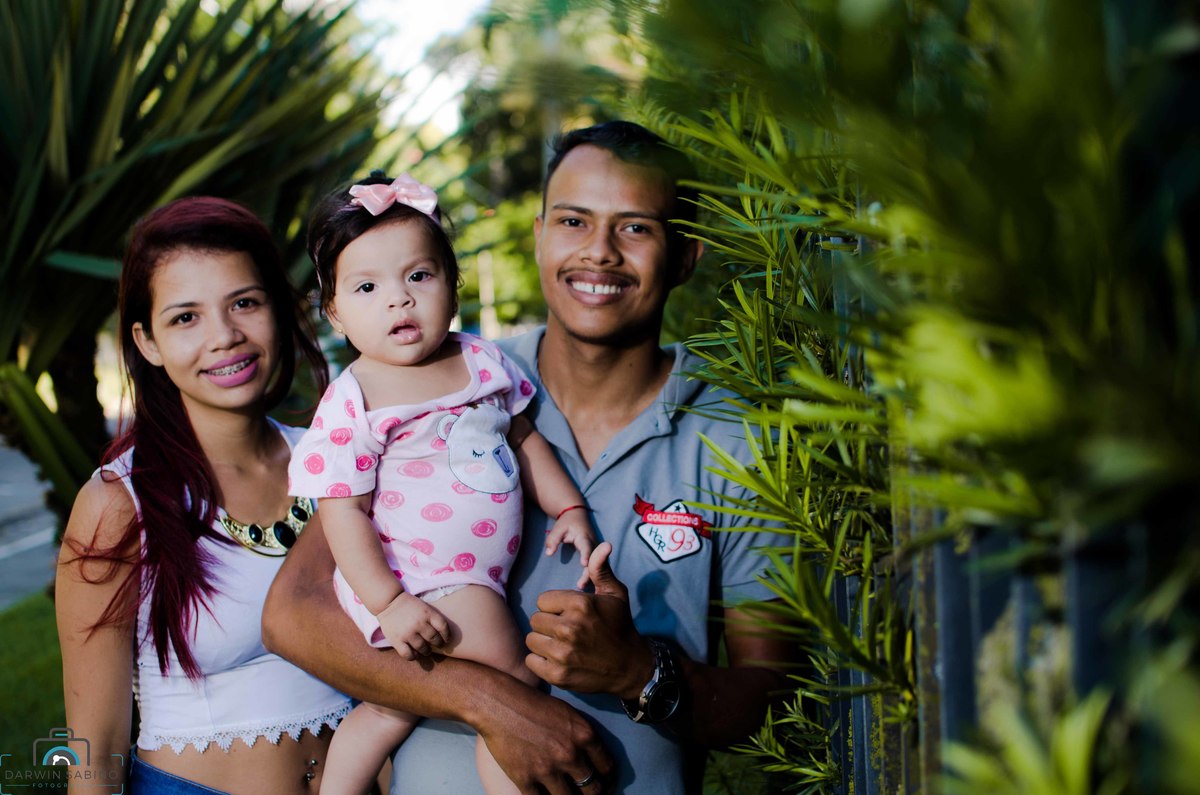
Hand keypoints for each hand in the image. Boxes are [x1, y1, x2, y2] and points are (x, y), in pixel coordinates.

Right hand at [375, 591, 450, 659]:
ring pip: (423, 648)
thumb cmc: (408, 604)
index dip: (447, 635)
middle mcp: (419, 624)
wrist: (388, 601)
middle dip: (438, 644)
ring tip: (425, 651)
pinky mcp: (397, 640)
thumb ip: (431, 618)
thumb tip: (441, 633)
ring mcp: (408, 633)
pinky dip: (413, 656)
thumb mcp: (424, 606)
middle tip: (437, 645)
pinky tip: (414, 654)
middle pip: (434, 639)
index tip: (446, 639)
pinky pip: (408, 654)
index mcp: (428, 613)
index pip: (443, 627)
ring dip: (426, 651)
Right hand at [476, 680, 613, 794]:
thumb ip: (582, 736)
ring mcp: (548, 769)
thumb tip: (592, 757)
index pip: (607, 767)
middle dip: (594, 794)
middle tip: (591, 794)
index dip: (608, 779)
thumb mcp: (567, 713)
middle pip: (593, 789)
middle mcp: (570, 754)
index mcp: (584, 735)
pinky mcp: (525, 779)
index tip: (605, 782)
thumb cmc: (533, 704)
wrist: (499, 704)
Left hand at [526, 542, 653, 698]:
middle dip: (548, 624)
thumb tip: (604, 544)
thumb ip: (601, 569)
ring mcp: (562, 653)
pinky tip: (557, 659)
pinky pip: (532, 661)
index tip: (569, 614)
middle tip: (566, 631)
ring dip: (543, 642)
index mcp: (580, 604)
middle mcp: (569, 628)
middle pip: (535, 620)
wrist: (630, 666)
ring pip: (531, 640)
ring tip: (561, 644)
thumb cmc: (619, 626)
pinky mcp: (558, 675)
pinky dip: (541, 661)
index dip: (555, 607)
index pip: (542, 600)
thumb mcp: (615, 594)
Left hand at [544, 506, 596, 588]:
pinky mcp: (595, 555)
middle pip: (594, 560)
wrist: (577, 516)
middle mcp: (593, 544)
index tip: (584, 564)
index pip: (586, 547)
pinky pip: (596, 566)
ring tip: (581, 589)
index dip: (586, 555)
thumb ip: (553, 540)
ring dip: (591, 577)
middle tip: (581, 586)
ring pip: (597, 565)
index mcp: (584, 537)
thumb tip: (549, 554)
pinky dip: (593, 576)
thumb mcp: (558, 528)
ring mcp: (596, 550)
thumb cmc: (567, 522)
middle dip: (588, 573)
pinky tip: (586, 587)